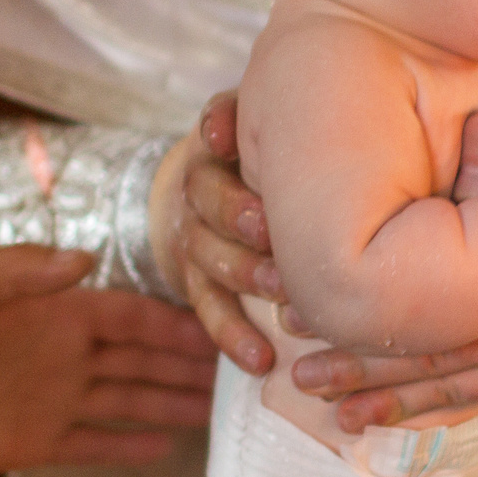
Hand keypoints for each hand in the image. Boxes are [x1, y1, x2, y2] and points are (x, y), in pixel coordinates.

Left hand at [0, 246, 217, 474]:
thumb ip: (23, 267)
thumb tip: (86, 259)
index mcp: (57, 314)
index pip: (131, 316)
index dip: (174, 324)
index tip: (217, 331)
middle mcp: (64, 355)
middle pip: (141, 359)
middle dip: (187, 364)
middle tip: (238, 373)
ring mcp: (53, 399)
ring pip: (127, 400)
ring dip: (170, 403)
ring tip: (216, 412)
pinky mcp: (35, 441)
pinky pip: (93, 445)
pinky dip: (127, 447)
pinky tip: (164, 449)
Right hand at [163, 92, 284, 375]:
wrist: (223, 191)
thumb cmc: (266, 156)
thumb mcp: (261, 125)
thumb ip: (250, 116)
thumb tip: (219, 123)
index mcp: (215, 155)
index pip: (209, 153)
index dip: (218, 150)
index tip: (224, 148)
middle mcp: (199, 198)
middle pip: (207, 207)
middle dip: (237, 219)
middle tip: (269, 231)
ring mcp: (197, 245)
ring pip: (209, 261)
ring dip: (243, 274)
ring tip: (280, 290)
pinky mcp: (201, 286)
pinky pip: (213, 314)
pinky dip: (234, 337)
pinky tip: (261, 359)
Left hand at [288, 244, 477, 431]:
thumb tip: (453, 170)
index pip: (437, 296)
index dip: (362, 309)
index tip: (297, 309)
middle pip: (436, 349)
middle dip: (357, 360)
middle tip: (297, 368)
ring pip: (447, 380)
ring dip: (374, 390)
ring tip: (311, 388)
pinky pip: (470, 399)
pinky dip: (412, 409)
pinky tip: (358, 416)